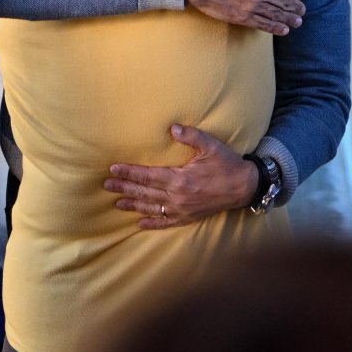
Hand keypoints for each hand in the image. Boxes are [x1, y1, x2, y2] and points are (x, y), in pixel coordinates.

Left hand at [103, 124, 259, 228]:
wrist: (244, 187)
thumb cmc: (227, 164)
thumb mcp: (211, 146)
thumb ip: (191, 136)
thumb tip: (172, 128)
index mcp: (180, 178)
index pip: (148, 175)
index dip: (129, 172)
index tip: (113, 169)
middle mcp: (177, 197)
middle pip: (145, 192)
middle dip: (125, 187)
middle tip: (107, 184)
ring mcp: (181, 209)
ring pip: (151, 207)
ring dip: (133, 205)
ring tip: (116, 203)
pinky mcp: (187, 217)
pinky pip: (166, 222)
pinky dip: (152, 223)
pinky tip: (139, 223)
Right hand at [186, 0, 305, 34]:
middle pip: (285, 0)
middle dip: (296, 6)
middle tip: (302, 10)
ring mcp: (253, 4)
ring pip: (278, 13)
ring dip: (290, 18)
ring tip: (297, 21)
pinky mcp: (242, 16)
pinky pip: (265, 24)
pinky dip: (276, 27)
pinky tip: (283, 30)